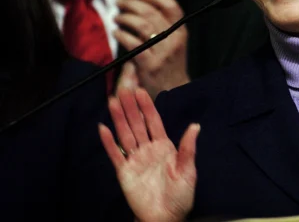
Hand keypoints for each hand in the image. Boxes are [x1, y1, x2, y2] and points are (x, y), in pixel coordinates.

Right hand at [99, 88, 199, 221]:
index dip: (147, 106)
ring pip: (125, 134)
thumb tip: (195, 126)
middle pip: (137, 124)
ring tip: (112, 102)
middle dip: (130, 107)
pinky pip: (115, 154)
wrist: (166, 217)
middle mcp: (148, 149)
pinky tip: (103, 128)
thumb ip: (188, 148)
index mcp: (164, 146)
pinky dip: (109, 142)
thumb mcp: (188, 171)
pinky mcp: (125, 172)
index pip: (153, 121)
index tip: (140, 91)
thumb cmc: (180, 196)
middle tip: (123, 89)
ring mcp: (135, 159)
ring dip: (119, 118)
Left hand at [114, 0, 189, 98]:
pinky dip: (121, 35)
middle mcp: (174, 39)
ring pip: (142, 25)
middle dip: (132, 4)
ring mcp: (162, 53)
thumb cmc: (169, 63)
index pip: (171, 6)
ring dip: (125, 18)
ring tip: (116, 18)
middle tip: (119, 2)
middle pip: (151, 12)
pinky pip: (132, 44)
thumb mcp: (174, 42)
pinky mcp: (149, 65)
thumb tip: (138, 7)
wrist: (174, 90)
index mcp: (180, 31)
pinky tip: (116, 33)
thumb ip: (162, 26)